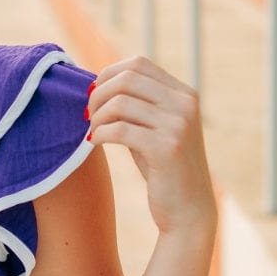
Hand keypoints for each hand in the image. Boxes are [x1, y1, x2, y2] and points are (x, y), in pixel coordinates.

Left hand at [87, 56, 216, 239]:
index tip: (93, 95)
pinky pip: (120, 129)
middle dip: (98, 94)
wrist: (188, 211)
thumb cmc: (163, 169)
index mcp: (184, 94)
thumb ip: (136, 105)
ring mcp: (179, 125)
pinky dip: (101, 134)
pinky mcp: (167, 148)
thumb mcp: (153, 128)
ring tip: (94, 131)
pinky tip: (96, 142)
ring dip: (97, 116)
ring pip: (120, 103)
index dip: (108, 74)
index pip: (138, 64)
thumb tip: (96, 84)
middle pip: (127, 78)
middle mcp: (185, 104)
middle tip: (88, 115)